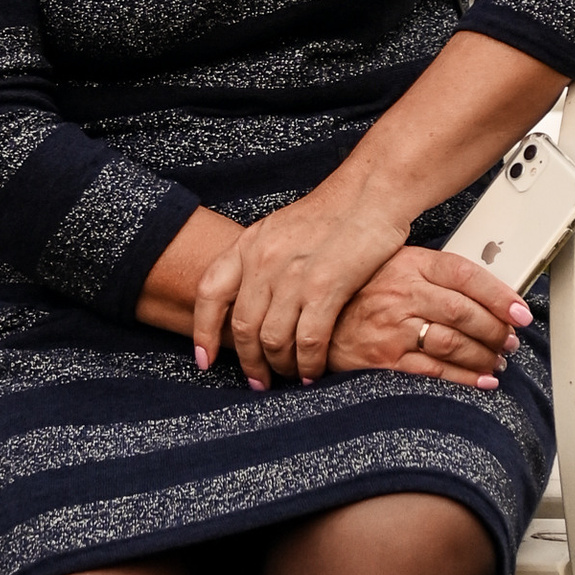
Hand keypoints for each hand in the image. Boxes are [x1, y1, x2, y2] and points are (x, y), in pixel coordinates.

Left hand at [191, 189, 528, 388]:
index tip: (204, 360)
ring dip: (280, 367)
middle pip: (242, 326)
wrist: (371, 192)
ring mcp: (292, 275)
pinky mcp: (325, 287)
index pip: (210, 293)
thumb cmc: (332, 213)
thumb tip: (249, 299)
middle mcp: (263, 260)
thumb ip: (261, 261)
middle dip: (249, 361)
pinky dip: (309, 364)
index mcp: (249, 244)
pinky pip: (308, 341)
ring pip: (272, 339)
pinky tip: (314, 373)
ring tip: (290, 377)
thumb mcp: (280, 229)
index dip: (202, 332)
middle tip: (259, 382)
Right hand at [323, 249, 531, 383]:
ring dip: (483, 355)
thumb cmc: (360, 294)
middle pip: (463, 311)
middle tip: (510, 340)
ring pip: (453, 342)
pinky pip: (433, 371)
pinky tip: (481, 380)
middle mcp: (401, 293)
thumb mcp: (393, 265)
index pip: (464, 274)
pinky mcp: (384, 360)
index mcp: (407, 264)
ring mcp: (391, 328)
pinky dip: (463, 378)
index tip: (520, 310)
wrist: (315, 321)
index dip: (499, 294)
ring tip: (498, 360)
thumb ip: (433, 274)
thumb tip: (484, 293)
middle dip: (495, 329)